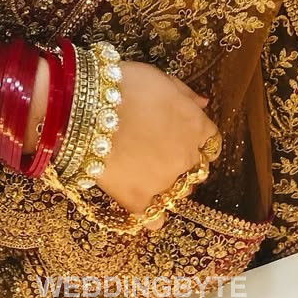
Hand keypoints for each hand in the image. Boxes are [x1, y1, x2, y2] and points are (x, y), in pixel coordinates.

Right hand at [94, 60, 217, 226]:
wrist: (87, 108)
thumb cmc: (124, 85)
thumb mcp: (159, 77)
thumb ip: (184, 94)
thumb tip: (203, 104)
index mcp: (195, 125)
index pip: (210, 142)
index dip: (195, 140)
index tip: (180, 138)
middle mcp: (186, 157)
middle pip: (195, 169)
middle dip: (180, 163)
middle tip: (155, 152)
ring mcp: (164, 182)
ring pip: (177, 193)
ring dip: (166, 186)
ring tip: (141, 172)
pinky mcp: (139, 201)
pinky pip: (154, 219)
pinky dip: (150, 215)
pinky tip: (139, 202)